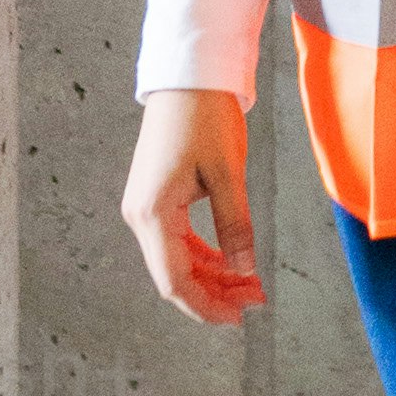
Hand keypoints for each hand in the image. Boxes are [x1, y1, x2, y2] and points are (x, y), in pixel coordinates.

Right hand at [123, 86, 262, 323]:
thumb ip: (235, 226)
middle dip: (214, 293)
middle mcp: (141, 215)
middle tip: (255, 300)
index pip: (174, 280)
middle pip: (174, 275)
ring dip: (212, 276)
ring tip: (250, 284)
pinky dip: (205, 255)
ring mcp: (145, 207)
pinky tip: (232, 262)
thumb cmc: (205, 117)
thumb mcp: (227, 173)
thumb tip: (244, 269)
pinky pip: (179, 240)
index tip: (238, 318)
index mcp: (152, 213)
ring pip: (177, 260)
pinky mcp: (156, 198)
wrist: (189, 77)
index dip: (206, 306)